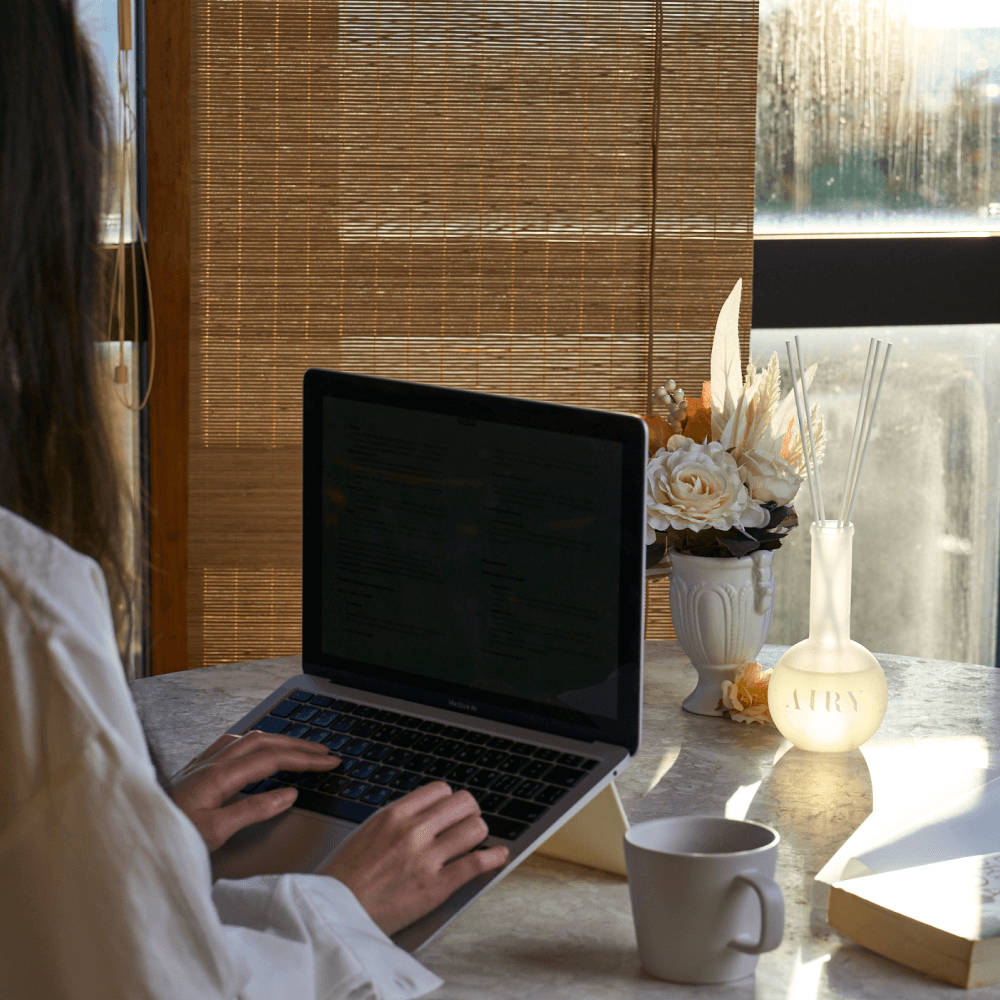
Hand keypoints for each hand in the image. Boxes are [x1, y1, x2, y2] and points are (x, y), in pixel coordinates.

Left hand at [171, 730, 338, 850]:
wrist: (130, 835)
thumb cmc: (169, 836)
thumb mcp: (216, 832)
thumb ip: (254, 810)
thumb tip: (288, 794)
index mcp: (220, 774)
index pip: (274, 758)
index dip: (305, 758)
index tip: (329, 761)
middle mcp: (212, 761)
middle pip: (266, 741)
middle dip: (299, 744)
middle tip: (325, 752)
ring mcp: (203, 762)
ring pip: (250, 738)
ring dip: (279, 740)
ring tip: (299, 748)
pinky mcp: (196, 769)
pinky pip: (233, 744)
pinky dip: (256, 743)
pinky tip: (257, 749)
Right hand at [323, 781, 509, 935]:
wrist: (334, 913)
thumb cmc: (346, 876)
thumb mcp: (367, 832)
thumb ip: (397, 819)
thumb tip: (426, 812)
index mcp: (394, 814)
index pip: (440, 789)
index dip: (449, 800)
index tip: (451, 810)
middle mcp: (413, 830)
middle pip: (463, 803)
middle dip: (469, 811)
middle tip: (467, 822)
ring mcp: (427, 858)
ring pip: (475, 828)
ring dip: (478, 833)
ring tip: (475, 841)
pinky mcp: (437, 887)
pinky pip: (477, 863)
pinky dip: (494, 858)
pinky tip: (499, 855)